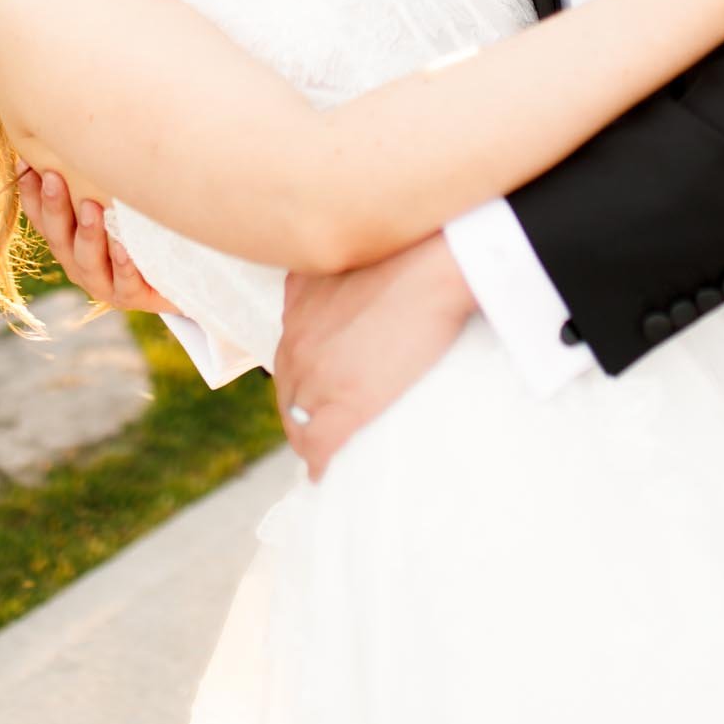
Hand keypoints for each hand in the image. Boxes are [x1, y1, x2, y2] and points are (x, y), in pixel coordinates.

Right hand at [15, 163, 176, 314]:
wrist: (181, 271)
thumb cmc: (142, 224)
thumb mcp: (119, 195)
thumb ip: (97, 173)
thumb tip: (86, 119)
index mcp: (69, 238)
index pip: (41, 216)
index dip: (31, 192)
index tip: (25, 162)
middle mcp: (79, 260)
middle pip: (58, 236)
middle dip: (54, 205)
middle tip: (53, 176)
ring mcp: (103, 282)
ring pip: (86, 260)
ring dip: (87, 234)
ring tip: (92, 209)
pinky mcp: (132, 296)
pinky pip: (125, 283)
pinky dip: (123, 265)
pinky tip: (125, 248)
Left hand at [275, 235, 475, 480]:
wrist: (436, 266)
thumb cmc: (409, 252)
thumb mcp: (350, 255)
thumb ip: (334, 275)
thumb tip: (339, 287)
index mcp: (299, 308)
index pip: (287, 358)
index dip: (300, 382)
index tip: (315, 395)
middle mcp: (298, 342)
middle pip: (287, 393)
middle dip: (300, 411)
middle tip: (320, 426)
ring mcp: (318, 374)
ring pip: (298, 422)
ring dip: (308, 438)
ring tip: (325, 451)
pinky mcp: (345, 402)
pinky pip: (319, 446)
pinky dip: (319, 463)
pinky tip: (325, 472)